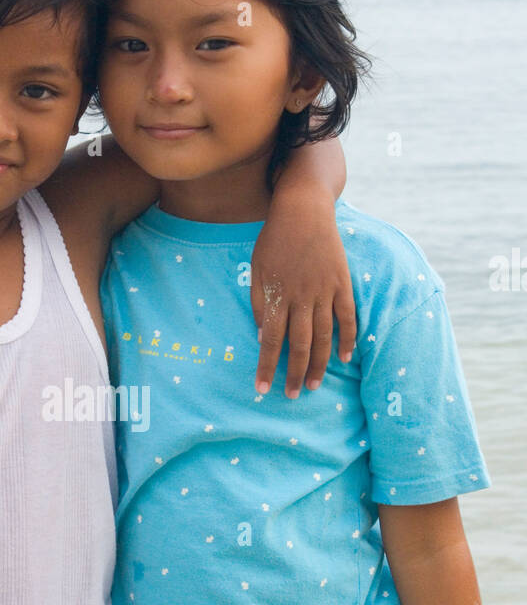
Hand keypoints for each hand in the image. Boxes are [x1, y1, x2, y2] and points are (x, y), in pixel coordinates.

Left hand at [251, 193, 355, 397]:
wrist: (304, 208)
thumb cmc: (274, 239)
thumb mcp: (257, 269)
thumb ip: (260, 304)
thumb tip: (264, 337)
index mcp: (276, 294)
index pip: (271, 340)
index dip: (267, 366)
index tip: (262, 388)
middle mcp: (301, 296)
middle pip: (299, 344)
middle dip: (294, 373)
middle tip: (292, 395)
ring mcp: (324, 290)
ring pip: (323, 336)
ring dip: (318, 363)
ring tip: (312, 385)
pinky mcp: (342, 283)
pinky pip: (347, 317)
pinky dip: (347, 338)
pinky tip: (344, 358)